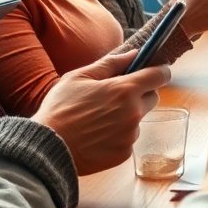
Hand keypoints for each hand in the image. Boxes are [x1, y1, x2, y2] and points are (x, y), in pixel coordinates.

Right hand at [32, 51, 169, 174]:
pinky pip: (129, 138)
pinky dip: (119, 135)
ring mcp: (131, 135)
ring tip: (99, 119)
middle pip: (153, 97)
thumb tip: (135, 54)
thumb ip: (111, 63)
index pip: (159, 75)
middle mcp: (134, 113)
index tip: (153, 71)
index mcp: (125, 90)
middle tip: (116, 96)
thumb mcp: (80, 77)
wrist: (47, 148)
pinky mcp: (125, 153)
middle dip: (140, 93)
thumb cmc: (60, 108)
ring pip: (139, 119)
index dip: (159, 71)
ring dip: (128, 116)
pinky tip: (97, 135)